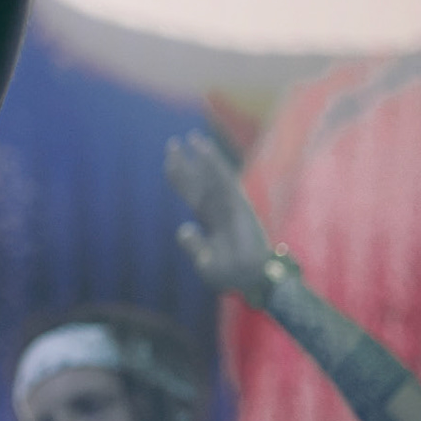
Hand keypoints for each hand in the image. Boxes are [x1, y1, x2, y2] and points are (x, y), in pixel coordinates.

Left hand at [164, 130, 274, 302]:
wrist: (252, 282)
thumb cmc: (230, 275)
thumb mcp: (204, 262)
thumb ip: (193, 244)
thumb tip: (184, 228)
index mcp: (209, 220)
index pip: (192, 194)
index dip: (179, 177)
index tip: (169, 161)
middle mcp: (219, 210)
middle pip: (199, 181)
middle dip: (186, 163)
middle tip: (172, 143)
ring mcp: (230, 206)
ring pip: (213, 176)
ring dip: (204, 157)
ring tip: (193, 138)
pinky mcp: (240, 206)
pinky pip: (225, 181)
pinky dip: (215, 165)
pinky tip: (206, 151)